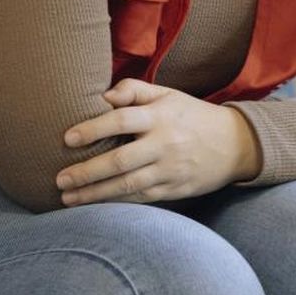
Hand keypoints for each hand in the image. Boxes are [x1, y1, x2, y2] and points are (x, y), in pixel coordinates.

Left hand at [55, 79, 261, 205]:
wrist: (235, 144)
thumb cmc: (192, 116)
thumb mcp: (169, 94)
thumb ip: (134, 89)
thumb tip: (103, 96)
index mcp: (161, 116)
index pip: (122, 120)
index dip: (92, 129)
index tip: (67, 139)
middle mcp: (165, 143)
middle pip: (120, 160)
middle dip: (86, 172)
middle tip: (59, 179)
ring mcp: (170, 170)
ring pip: (127, 185)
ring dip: (94, 194)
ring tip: (67, 198)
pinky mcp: (174, 190)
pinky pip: (139, 198)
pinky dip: (115, 203)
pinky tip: (94, 205)